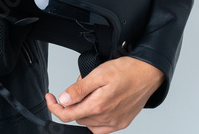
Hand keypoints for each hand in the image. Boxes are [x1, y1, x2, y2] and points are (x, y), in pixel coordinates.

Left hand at [44, 57, 164, 132]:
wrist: (147, 74)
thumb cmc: (126, 71)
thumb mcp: (98, 74)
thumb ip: (79, 89)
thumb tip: (63, 100)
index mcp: (98, 106)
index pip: (67, 115)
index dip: (54, 107)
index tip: (50, 98)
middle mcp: (106, 118)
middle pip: (78, 117)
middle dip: (74, 103)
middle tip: (81, 86)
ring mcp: (115, 123)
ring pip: (89, 123)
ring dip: (85, 110)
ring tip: (93, 93)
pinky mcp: (122, 123)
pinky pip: (101, 128)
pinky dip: (95, 119)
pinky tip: (99, 106)